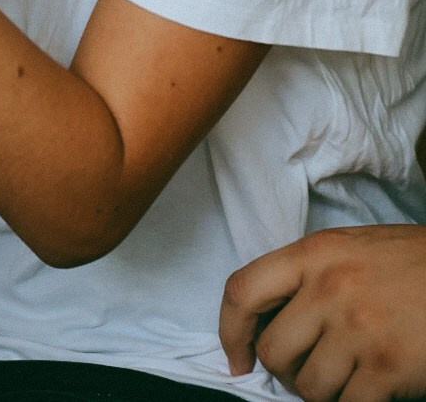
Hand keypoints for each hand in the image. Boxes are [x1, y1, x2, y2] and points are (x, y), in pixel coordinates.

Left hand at [220, 225, 425, 401]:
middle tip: (311, 372)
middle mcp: (328, 289)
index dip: (231, 331)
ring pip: (309, 388)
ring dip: (324, 394)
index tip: (238, 358)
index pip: (243, 290)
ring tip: (347, 379)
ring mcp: (357, 329)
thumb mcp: (351, 250)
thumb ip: (309, 277)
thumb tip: (272, 321)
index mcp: (314, 254)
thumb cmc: (411, 264)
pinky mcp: (386, 367)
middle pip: (274, 351)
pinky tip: (373, 392)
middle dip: (287, 373)